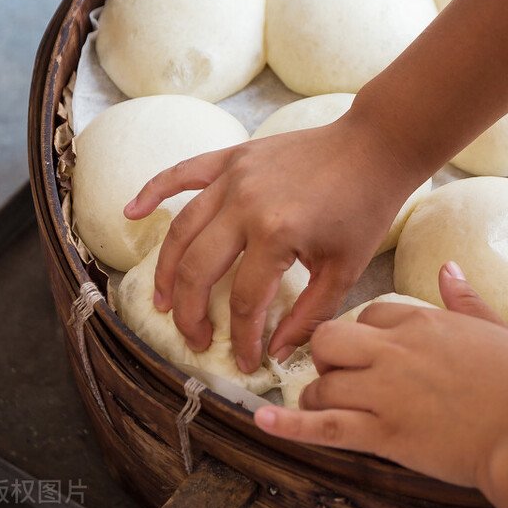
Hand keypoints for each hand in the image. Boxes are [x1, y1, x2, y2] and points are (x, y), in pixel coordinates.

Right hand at [123, 107, 422, 371]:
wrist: (376, 146)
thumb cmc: (366, 206)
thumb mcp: (346, 268)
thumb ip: (311, 313)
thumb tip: (280, 352)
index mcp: (277, 234)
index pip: (245, 300)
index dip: (242, 337)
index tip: (244, 361)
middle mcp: (246, 204)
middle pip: (200, 268)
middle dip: (192, 312)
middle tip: (194, 339)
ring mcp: (236, 176)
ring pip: (183, 229)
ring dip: (168, 268)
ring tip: (164, 301)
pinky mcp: (235, 157)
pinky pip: (184, 173)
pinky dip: (154, 189)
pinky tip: (131, 212)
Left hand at [253, 263, 507, 491]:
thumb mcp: (494, 327)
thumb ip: (464, 297)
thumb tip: (448, 268)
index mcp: (422, 322)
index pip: (370, 314)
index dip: (366, 334)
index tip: (374, 350)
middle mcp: (396, 351)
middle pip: (331, 339)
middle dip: (327, 356)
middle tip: (341, 374)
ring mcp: (385, 393)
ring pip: (322, 384)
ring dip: (317, 395)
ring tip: (325, 405)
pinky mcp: (381, 433)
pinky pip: (323, 427)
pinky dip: (288, 424)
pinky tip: (262, 419)